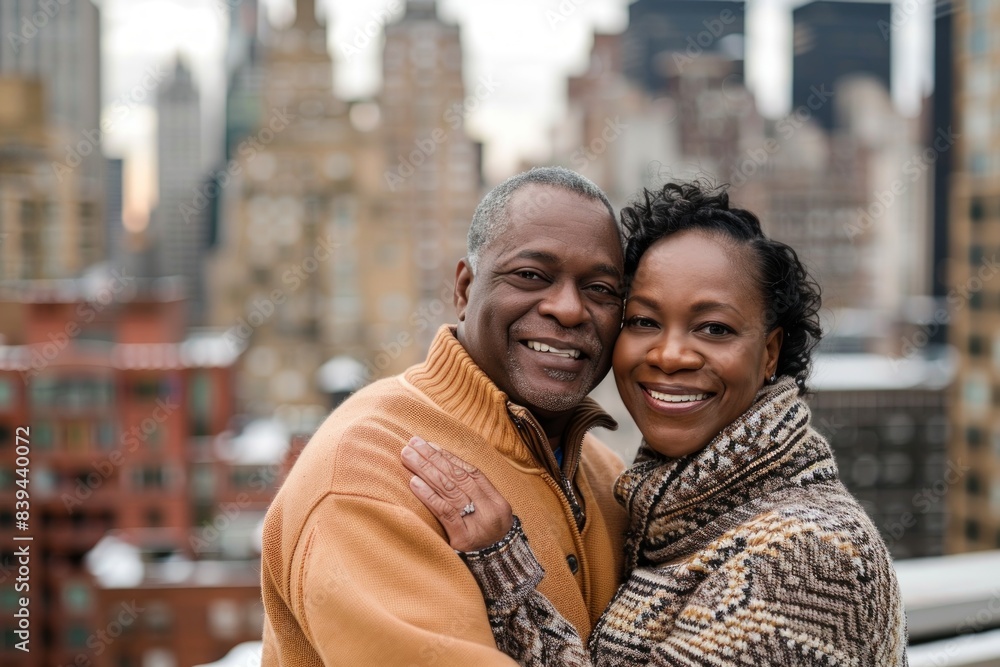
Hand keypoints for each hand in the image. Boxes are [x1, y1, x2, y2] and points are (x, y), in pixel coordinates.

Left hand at [401, 436, 513, 551]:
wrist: (497, 574)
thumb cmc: (486, 545)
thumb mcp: (487, 520)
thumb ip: (473, 499)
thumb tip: (443, 471)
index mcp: (497, 503)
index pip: (472, 472)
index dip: (449, 457)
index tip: (429, 444)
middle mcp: (490, 511)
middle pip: (457, 477)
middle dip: (432, 458)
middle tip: (412, 444)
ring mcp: (478, 525)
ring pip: (449, 490)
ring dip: (425, 470)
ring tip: (407, 456)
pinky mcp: (464, 540)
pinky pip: (444, 512)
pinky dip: (429, 495)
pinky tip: (414, 483)